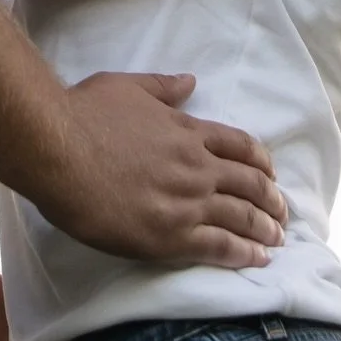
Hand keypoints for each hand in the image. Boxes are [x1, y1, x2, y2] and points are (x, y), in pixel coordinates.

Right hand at [36, 71, 286, 266]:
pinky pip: (220, 247)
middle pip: (249, 183)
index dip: (260, 162)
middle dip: (271, 199)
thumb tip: (190, 81)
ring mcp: (185, 202)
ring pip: (241, 216)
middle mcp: (195, 166)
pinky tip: (258, 258)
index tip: (271, 174)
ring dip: (265, 228)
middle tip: (282, 212)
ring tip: (278, 238)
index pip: (239, 146)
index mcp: (186, 131)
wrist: (57, 149)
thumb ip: (163, 87)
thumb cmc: (85, 113)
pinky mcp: (170, 236)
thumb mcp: (128, 86)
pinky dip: (244, 253)